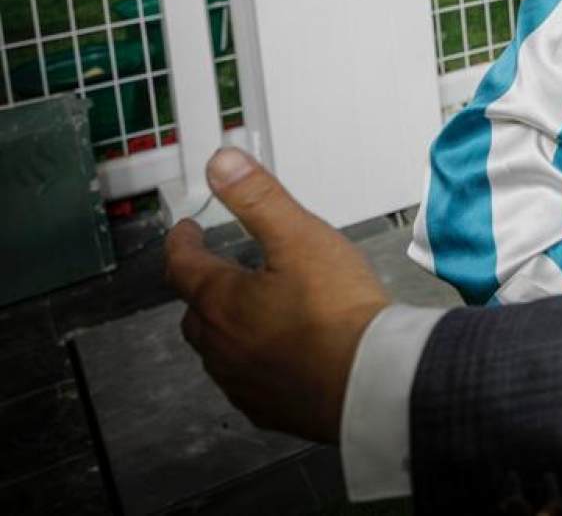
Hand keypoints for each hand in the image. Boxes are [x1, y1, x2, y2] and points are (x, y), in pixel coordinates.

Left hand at [164, 148, 390, 442]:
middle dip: (203, 289)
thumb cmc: (338, 311)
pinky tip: (279, 355)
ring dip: (227, 329)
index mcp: (223, 301)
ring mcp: (241, 381)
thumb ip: (260, 199)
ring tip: (254, 314)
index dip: (182, 243)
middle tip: (221, 272)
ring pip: (218, 350)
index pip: (183, 266)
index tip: (185, 232)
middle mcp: (221, 345)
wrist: (371, 379)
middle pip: (196, 312)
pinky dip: (252, 363)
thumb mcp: (301, 238)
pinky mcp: (268, 407)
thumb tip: (221, 163)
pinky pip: (245, 382)